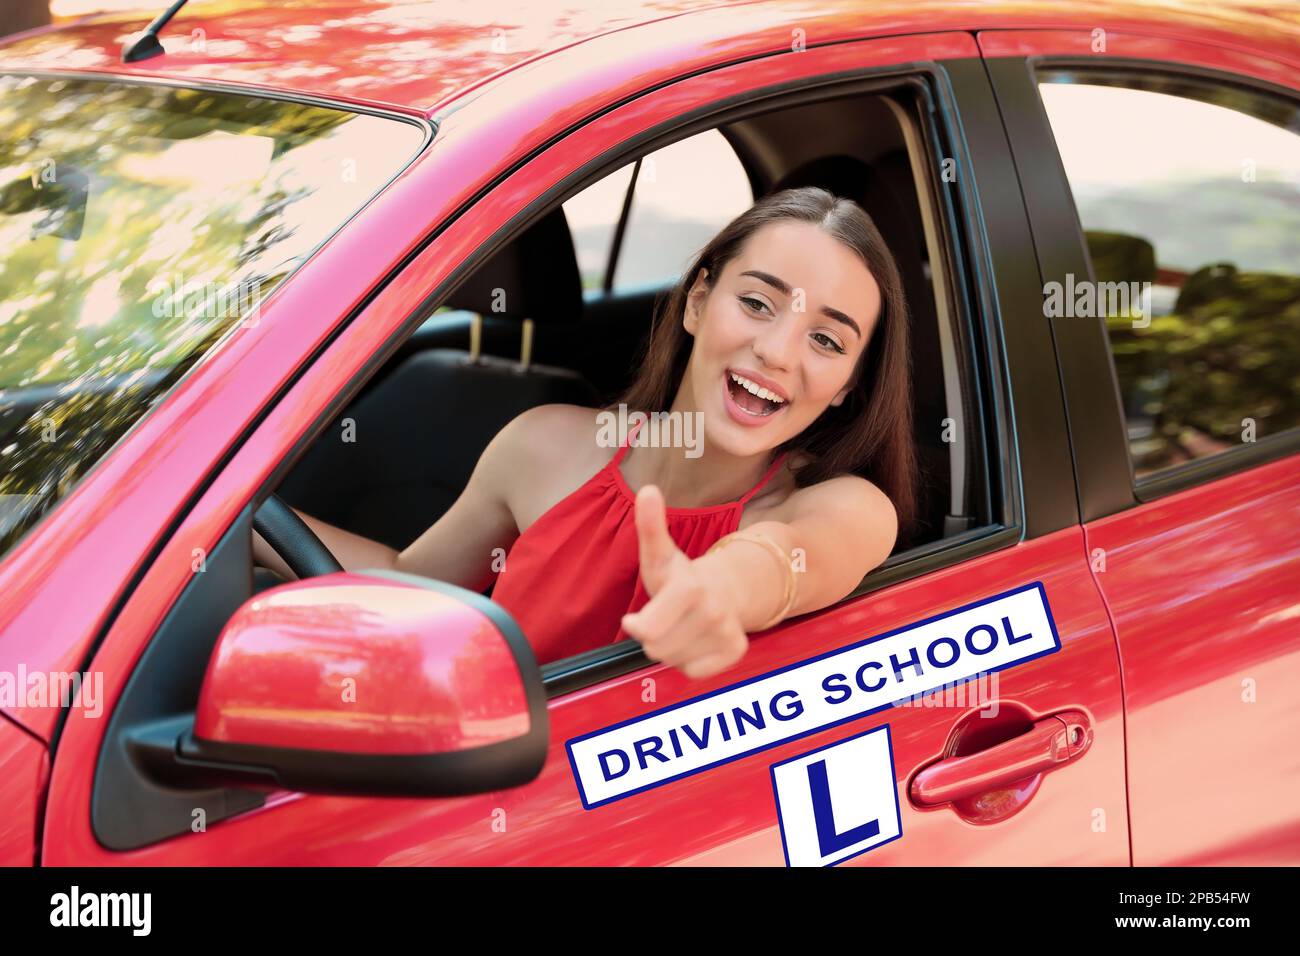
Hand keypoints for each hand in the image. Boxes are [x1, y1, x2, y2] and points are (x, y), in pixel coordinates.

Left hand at [621, 484, 748, 679]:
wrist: (727, 587)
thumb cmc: (683, 575)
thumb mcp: (660, 552)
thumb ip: (650, 525)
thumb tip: (647, 489)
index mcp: (690, 587)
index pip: (647, 632)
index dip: (636, 627)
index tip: (636, 617)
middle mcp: (713, 611)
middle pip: (658, 649)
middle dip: (653, 638)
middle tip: (664, 618)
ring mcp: (728, 632)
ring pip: (675, 661)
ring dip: (671, 649)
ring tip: (679, 627)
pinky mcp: (736, 650)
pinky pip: (694, 672)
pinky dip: (689, 661)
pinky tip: (695, 640)